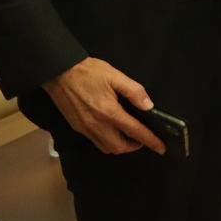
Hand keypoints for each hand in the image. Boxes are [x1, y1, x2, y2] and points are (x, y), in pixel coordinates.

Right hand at [41, 57, 164, 154]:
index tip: (161, 148)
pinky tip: (112, 130)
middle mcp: (97, 125)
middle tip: (142, 137)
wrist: (59, 72)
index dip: (150, 141)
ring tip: (129, 135)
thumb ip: (134, 91)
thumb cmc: (89, 72)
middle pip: (119, 147)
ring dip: (120, 146)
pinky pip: (95, 142)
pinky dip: (107, 141)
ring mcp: (85, 129)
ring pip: (106, 148)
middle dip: (134, 146)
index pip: (134, 131)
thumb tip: (149, 106)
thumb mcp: (115, 76)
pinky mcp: (77, 128)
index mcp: (109, 112)